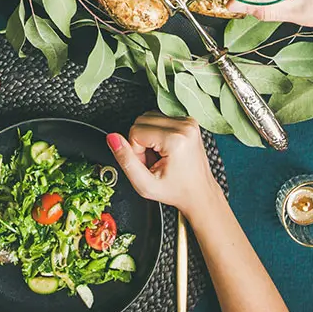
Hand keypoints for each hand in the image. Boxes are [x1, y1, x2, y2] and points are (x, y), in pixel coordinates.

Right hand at [107, 113, 225, 219]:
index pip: (135, 131)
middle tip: (153, 162)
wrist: (200, 194)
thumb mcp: (145, 184)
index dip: (136, 151)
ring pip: (149, 117)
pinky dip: (157, 133)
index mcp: (175, 139)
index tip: (149, 165)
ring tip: (160, 157)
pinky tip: (166, 150)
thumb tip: (112, 138)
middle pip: (141, 121)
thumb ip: (125, 160)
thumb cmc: (177, 191)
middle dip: (141, 142)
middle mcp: (185, 126)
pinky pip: (160, 118)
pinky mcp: (189, 122)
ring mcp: (189, 122)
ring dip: (148, 137)